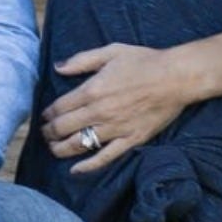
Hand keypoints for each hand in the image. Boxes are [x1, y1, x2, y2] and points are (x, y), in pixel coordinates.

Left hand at [39, 43, 197, 174]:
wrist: (176, 77)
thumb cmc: (145, 61)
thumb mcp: (111, 51)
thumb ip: (81, 60)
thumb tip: (57, 67)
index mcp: (91, 90)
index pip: (59, 108)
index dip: (47, 114)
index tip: (45, 116)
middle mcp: (99, 112)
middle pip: (63, 128)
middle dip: (49, 133)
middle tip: (46, 133)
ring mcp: (114, 128)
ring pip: (78, 144)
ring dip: (60, 149)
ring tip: (54, 149)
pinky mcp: (130, 140)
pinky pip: (105, 157)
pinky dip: (88, 166)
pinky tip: (75, 169)